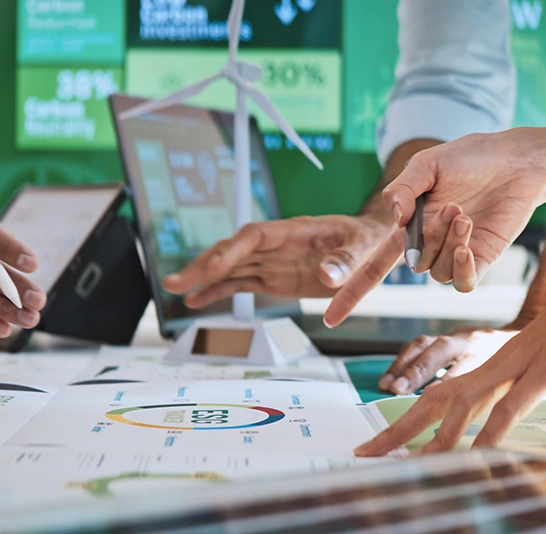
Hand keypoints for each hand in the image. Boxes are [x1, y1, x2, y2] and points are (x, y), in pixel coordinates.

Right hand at [163, 215, 388, 306]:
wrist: (371, 242)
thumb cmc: (367, 239)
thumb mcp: (364, 248)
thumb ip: (345, 260)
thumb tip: (326, 275)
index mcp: (293, 231)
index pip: (254, 236)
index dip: (232, 249)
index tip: (213, 265)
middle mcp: (276, 245)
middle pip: (232, 251)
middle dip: (203, 265)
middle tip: (176, 282)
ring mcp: (272, 262)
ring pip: (230, 268)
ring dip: (202, 278)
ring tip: (175, 289)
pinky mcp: (273, 278)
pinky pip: (241, 284)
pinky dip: (218, 291)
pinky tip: (196, 301)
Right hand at [324, 130, 545, 326]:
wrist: (514, 161)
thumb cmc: (469, 158)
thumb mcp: (427, 166)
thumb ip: (404, 188)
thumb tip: (395, 217)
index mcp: (407, 228)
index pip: (372, 268)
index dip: (351, 294)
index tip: (330, 320)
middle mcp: (427, 246)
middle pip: (413, 264)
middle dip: (428, 237)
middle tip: (452, 206)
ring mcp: (453, 256)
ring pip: (436, 272)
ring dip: (448, 243)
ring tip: (464, 214)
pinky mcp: (480, 260)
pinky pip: (461, 283)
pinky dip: (461, 268)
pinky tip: (466, 245)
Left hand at [354, 239, 545, 456]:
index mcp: (484, 359)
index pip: (435, 389)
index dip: (407, 411)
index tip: (381, 435)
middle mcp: (488, 360)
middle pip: (433, 397)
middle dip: (399, 428)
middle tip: (365, 453)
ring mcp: (514, 365)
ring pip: (463, 402)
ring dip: (437, 436)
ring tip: (412, 463)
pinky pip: (511, 406)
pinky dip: (491, 432)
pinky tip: (477, 455)